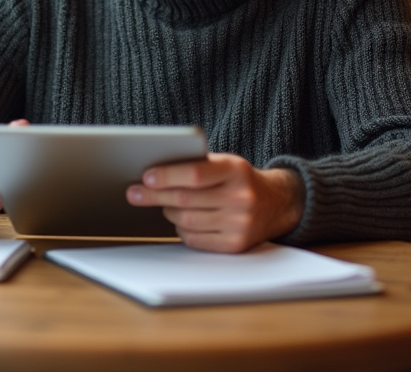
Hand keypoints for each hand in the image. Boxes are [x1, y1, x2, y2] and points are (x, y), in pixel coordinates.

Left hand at [126, 153, 304, 252]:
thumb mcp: (225, 163)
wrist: (276, 203)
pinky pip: (195, 240)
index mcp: (236, 170)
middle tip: (134, 193)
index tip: (146, 177)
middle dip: (155, 196)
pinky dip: (182, 230)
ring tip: (163, 204)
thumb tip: (152, 175)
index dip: (167, 176)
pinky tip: (181, 220)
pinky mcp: (235, 246)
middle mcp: (241, 198)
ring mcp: (240, 224)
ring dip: (169, 212)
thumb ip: (196, 165)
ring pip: (187, 221)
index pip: (195, 174)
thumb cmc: (239, 180)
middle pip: (186, 199)